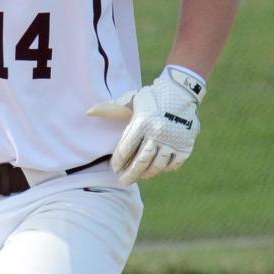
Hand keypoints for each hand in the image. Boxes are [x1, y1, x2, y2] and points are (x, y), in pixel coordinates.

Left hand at [87, 66, 205, 184]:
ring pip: (157, 166)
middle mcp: (157, 133)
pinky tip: (158, 169)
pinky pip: (173, 164)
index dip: (118, 162)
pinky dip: (165, 169)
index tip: (115, 168)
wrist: (182, 91)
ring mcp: (172, 141)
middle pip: (140, 162)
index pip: (125, 150)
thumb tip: (88, 112)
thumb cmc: (153, 96)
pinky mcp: (186, 145)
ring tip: (140, 176)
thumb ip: (110, 108)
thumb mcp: (131, 100)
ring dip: (146, 174)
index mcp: (141, 123)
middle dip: (130, 175)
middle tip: (123, 182)